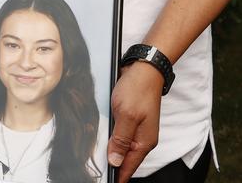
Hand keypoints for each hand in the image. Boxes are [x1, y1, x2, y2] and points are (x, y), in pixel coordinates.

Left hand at [108, 61, 163, 180]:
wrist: (145, 69)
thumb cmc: (137, 90)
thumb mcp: (126, 115)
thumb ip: (121, 140)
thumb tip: (116, 162)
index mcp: (144, 142)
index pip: (129, 168)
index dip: (117, 177)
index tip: (105, 181)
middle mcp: (142, 139)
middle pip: (125, 161)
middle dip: (113, 167)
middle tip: (96, 173)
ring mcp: (137, 130)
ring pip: (122, 149)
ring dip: (111, 154)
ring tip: (97, 162)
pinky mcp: (131, 121)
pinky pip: (121, 137)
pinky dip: (112, 141)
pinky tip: (102, 142)